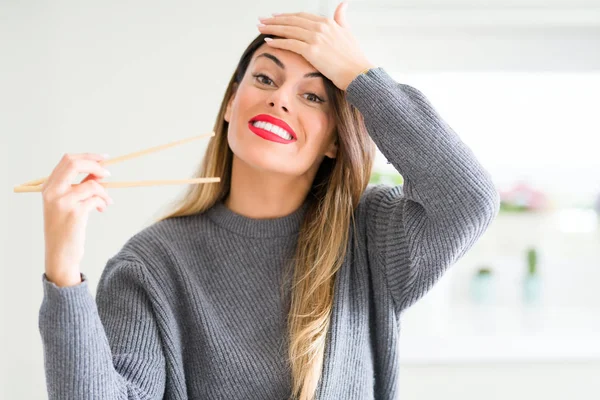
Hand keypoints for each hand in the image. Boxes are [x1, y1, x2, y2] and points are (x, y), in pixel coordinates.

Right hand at [42, 153, 112, 286]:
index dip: (88, 156)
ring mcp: (62, 202)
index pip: (67, 160)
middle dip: (95, 165)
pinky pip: (96, 199)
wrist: (60, 254)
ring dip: (105, 192)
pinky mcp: (75, 213)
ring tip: (107, 202)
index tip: (104, 158)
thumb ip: (79, 186)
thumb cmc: (66, 228)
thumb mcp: (67, 203)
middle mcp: (52, 192)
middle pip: (75, 164)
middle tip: (108, 174)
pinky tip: (102, 209)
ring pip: (92, 184)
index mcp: (48, 187)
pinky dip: (103, 202)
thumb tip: (98, 170)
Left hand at [257, 1, 374, 90]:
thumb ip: (341, 18)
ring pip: (288, 30)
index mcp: (328, 22)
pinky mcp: (312, 51)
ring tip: (260, 28)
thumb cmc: (354, 57)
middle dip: (275, 20)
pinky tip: (268, 41)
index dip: (287, 16)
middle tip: (262, 20)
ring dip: (272, 28)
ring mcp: (316, 38)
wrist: (358, 73)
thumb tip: (343, 4)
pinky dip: (277, 41)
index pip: (302, 16)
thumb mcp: (348, 32)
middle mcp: (321, 27)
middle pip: (292, 21)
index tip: (276, 17)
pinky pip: (290, 44)